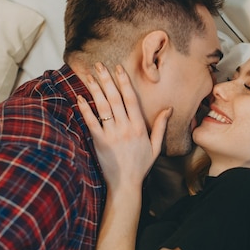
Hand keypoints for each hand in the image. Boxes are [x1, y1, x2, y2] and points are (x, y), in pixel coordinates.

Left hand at [77, 63, 170, 189]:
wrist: (126, 184)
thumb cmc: (140, 166)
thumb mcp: (155, 147)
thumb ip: (161, 126)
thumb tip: (169, 109)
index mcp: (139, 127)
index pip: (131, 99)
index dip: (124, 82)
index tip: (118, 68)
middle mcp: (126, 128)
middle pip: (115, 99)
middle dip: (107, 80)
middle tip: (100, 65)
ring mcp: (112, 135)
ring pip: (103, 107)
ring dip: (95, 90)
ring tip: (89, 75)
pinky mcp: (99, 142)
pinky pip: (91, 122)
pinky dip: (85, 109)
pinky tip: (80, 97)